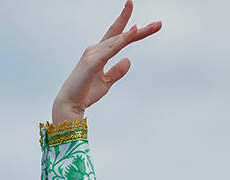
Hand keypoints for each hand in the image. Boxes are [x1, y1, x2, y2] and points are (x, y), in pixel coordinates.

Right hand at [52, 0, 162, 122]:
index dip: (133, 30)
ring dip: (136, 32)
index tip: (151, 25)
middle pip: (122, 36)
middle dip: (141, 30)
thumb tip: (128, 60)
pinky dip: (123, 39)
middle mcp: (96, 49)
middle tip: (159, 24)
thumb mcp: (106, 82)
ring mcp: (94, 54)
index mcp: (100, 53)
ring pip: (119, 40)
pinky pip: (112, 48)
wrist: (70, 104)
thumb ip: (117, 71)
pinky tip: (134, 30)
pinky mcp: (94, 62)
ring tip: (153, 26)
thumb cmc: (85, 93)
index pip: (119, 38)